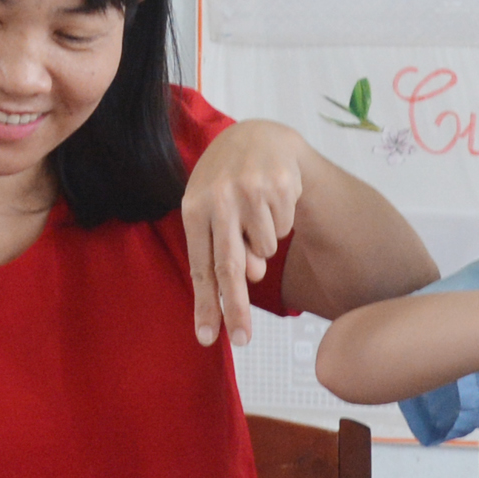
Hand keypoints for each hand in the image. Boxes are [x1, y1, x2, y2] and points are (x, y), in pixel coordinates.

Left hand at [180, 117, 308, 342]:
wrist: (257, 137)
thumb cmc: (227, 186)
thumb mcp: (212, 212)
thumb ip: (224, 249)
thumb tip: (252, 276)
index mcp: (194, 208)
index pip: (200, 266)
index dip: (205, 304)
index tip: (208, 338)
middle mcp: (220, 199)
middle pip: (230, 266)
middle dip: (236, 308)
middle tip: (243, 339)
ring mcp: (251, 191)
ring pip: (265, 250)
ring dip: (264, 245)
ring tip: (256, 216)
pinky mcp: (279, 184)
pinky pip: (284, 229)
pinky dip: (280, 223)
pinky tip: (271, 201)